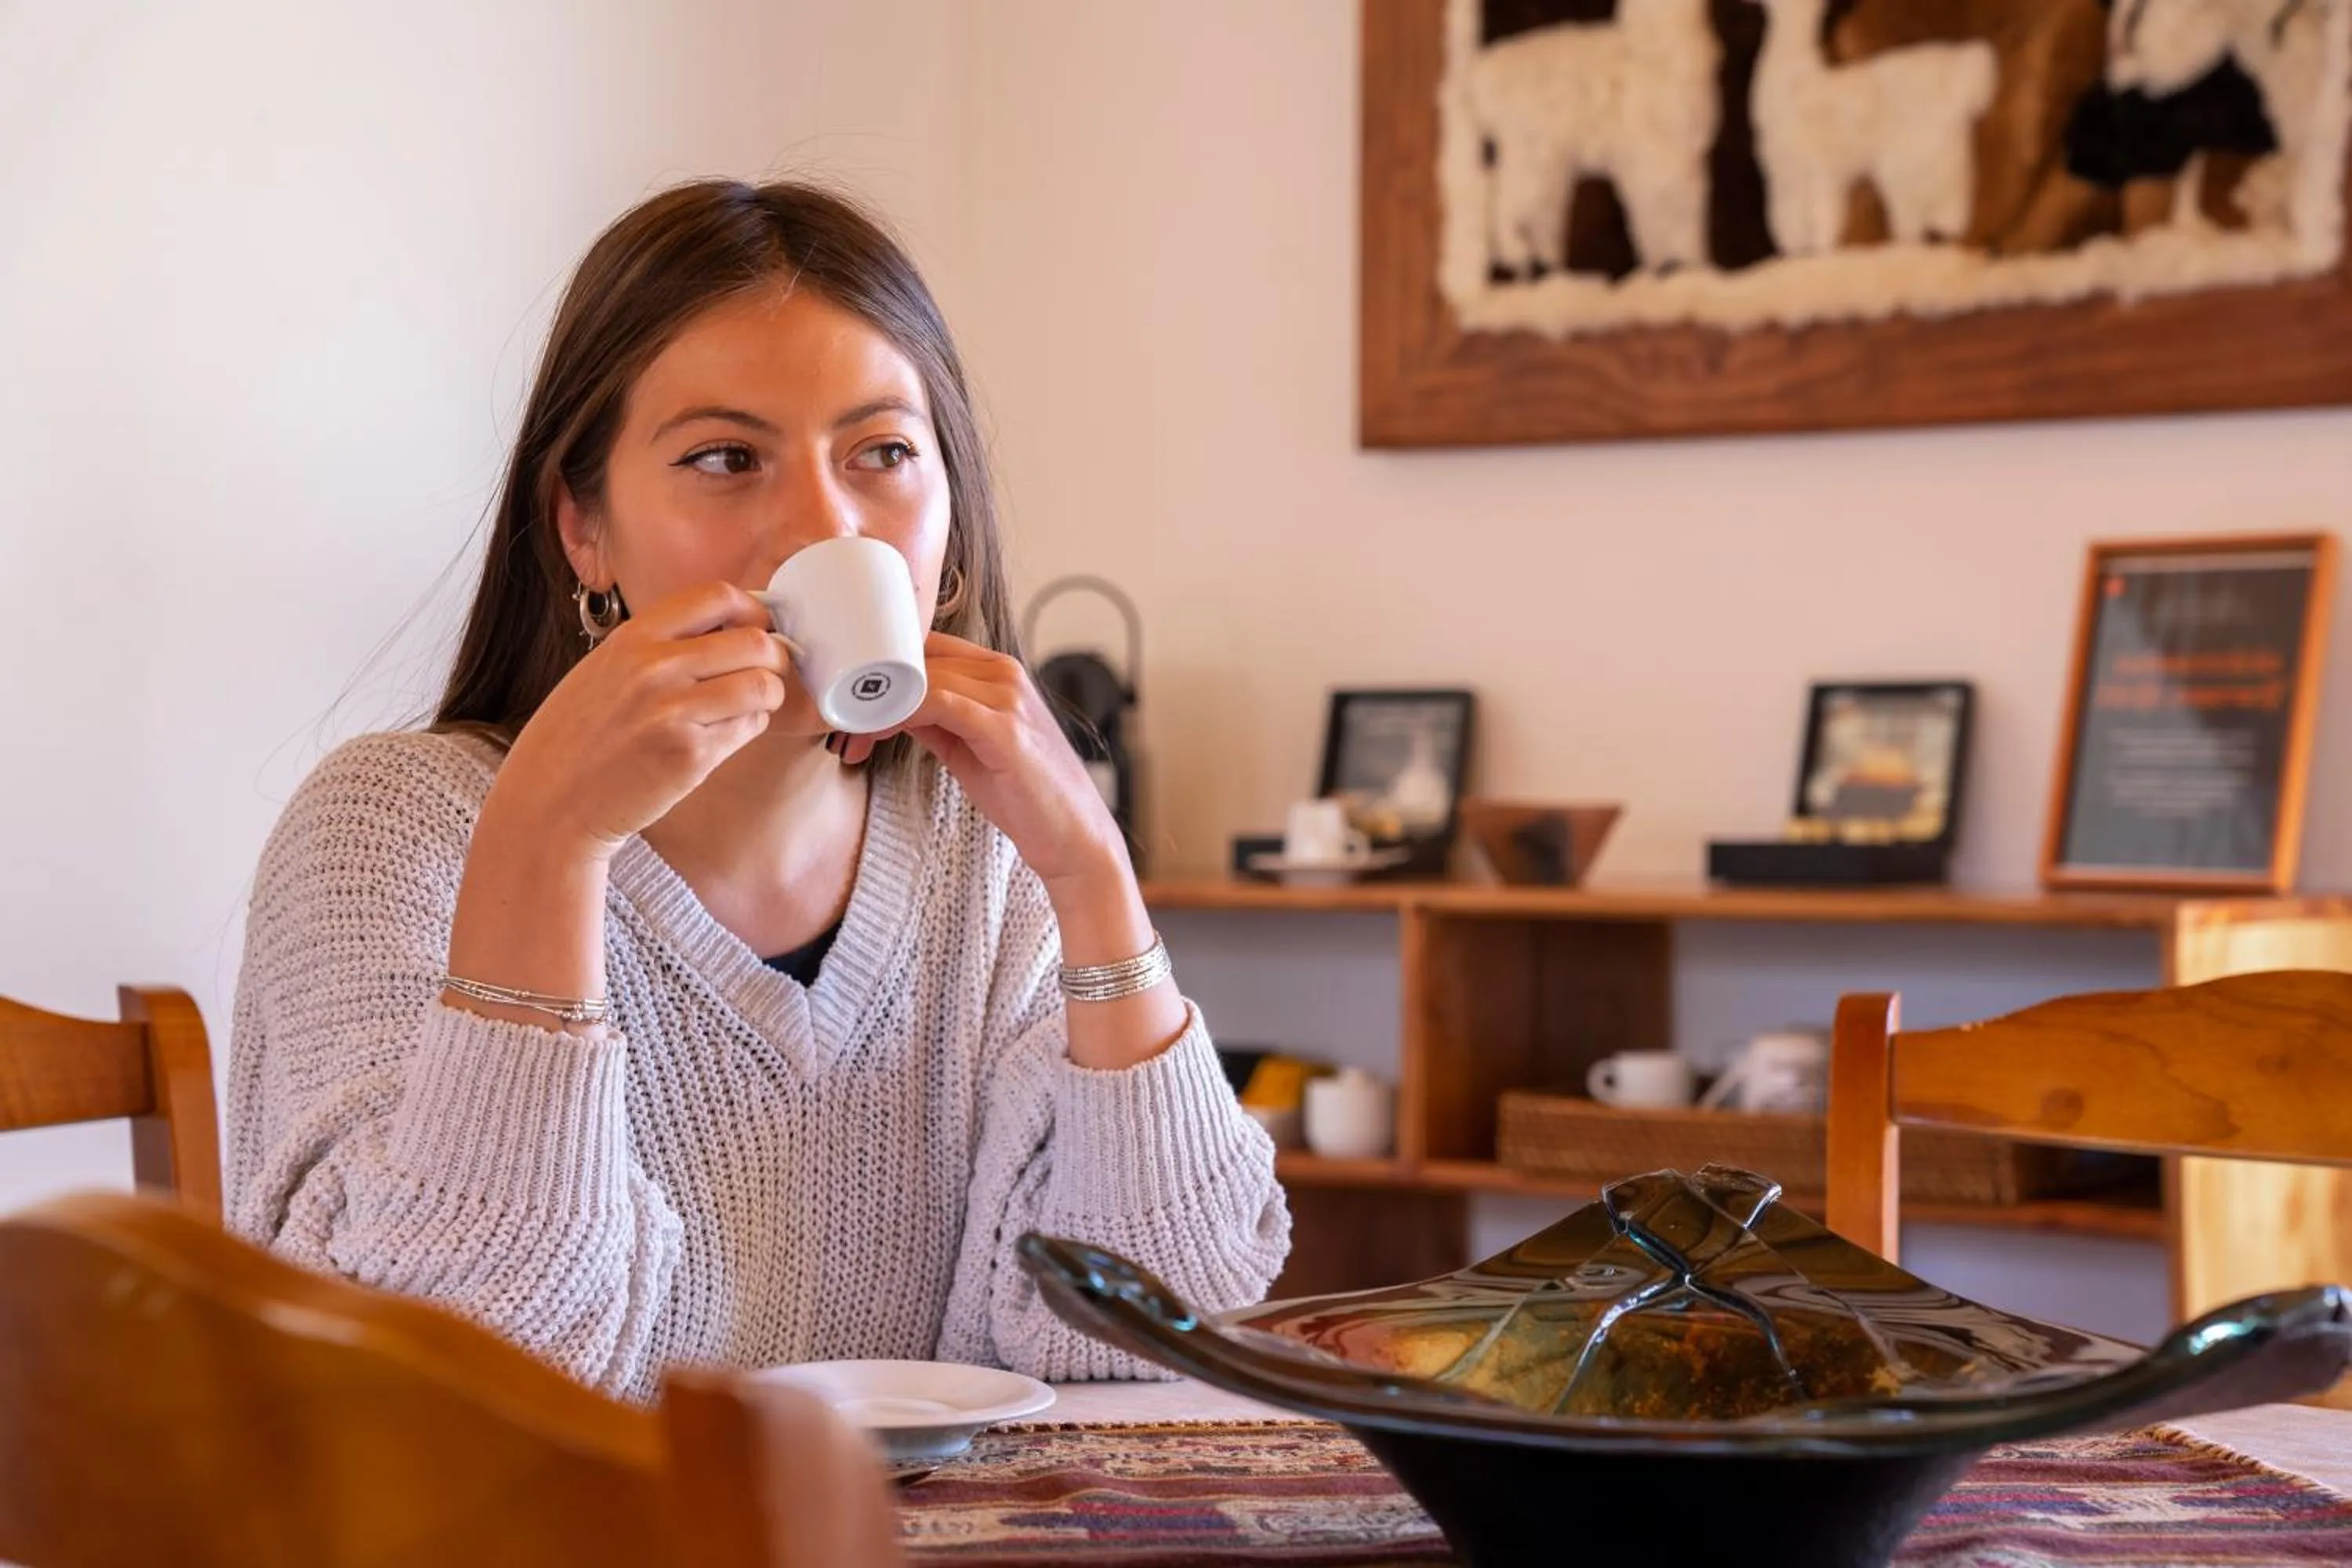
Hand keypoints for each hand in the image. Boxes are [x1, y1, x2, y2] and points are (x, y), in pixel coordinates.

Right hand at [494, 582, 788, 857]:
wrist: (549, 801)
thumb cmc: (577, 737)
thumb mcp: (605, 669)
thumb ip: (657, 646)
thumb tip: (724, 629)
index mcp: (633, 638)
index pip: (717, 597)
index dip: (751, 610)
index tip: (757, 626)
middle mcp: (654, 668)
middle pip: (754, 642)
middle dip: (775, 656)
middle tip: (769, 671)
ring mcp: (674, 713)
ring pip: (763, 686)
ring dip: (768, 695)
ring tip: (750, 706)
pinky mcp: (691, 756)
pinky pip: (750, 728)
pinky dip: (750, 728)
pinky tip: (726, 735)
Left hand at [841, 631, 1125, 893]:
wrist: (1073, 835)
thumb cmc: (1024, 794)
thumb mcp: (968, 746)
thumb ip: (934, 719)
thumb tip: (886, 706)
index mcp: (998, 671)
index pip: (926, 646)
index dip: (882, 665)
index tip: (846, 693)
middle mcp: (1005, 673)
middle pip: (919, 658)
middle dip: (872, 684)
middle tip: (835, 716)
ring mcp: (1007, 697)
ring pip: (923, 679)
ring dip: (877, 702)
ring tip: (846, 728)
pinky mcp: (1004, 728)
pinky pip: (936, 705)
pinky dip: (898, 714)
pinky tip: (873, 732)